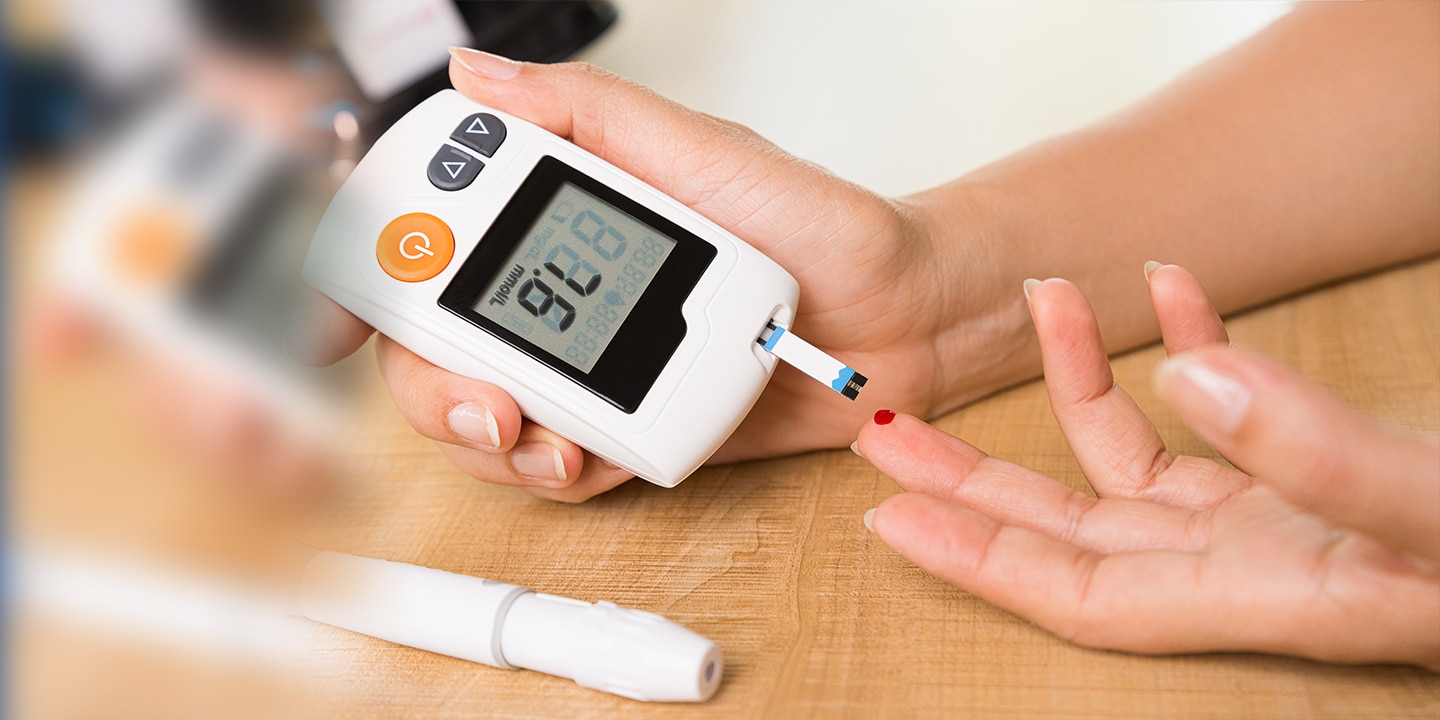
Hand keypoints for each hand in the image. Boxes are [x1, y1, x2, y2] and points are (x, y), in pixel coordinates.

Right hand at [297, 49, 1030, 500]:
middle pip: (430, 348)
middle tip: (483, 397)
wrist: (898, 317)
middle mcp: (560, 293)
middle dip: (430, 384)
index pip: (429, 240)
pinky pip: (557, 465)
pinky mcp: (628, 429)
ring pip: (482, 418)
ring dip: (490, 439)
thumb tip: (476, 76)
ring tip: (544, 436)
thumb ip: (585, 115)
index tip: (336, 315)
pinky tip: (586, 455)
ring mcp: (589, 367)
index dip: (363, 274)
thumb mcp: (696, 148)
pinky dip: (556, 471)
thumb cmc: (812, 223)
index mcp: (560, 216)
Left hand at [855, 263, 1439, 668]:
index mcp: (1263, 594)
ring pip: (1133, 464)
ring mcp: (1276, 517)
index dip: (977, 557)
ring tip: (1037, 298)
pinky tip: (1165, 287)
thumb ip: (1323, 454)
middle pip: (1072, 531)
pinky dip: (1189, 342)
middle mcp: (1250, 564)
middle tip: (888, 428)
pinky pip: (1221, 409)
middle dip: (974, 480)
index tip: (888, 515)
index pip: (1078, 592)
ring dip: (1074, 384)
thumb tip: (1190, 376)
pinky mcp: (1308, 470)